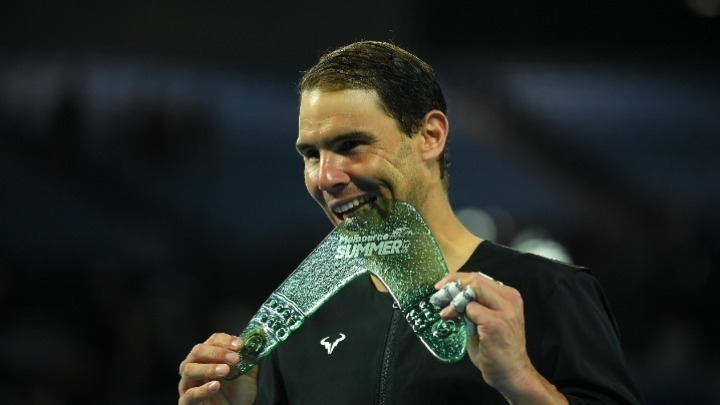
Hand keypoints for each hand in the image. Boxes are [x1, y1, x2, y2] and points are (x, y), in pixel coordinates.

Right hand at [178, 333, 257, 404]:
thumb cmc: (238, 392)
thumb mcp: (247, 372)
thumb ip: (250, 357)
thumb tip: (257, 341)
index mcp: (208, 355)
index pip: (213, 340)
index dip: (226, 340)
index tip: (240, 345)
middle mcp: (194, 366)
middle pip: (198, 351)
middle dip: (217, 352)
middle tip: (234, 358)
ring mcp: (188, 383)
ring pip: (189, 370)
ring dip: (208, 368)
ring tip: (225, 371)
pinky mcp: (186, 401)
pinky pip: (189, 394)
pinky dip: (202, 389)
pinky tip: (215, 386)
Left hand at [435, 272, 529, 389]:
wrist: (511, 373)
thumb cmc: (496, 350)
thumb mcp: (485, 321)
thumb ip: (474, 306)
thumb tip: (450, 296)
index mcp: (509, 297)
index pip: (479, 278)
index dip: (457, 279)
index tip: (442, 287)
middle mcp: (510, 299)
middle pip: (475, 279)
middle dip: (452, 284)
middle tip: (438, 295)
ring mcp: (505, 310)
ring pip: (474, 288)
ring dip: (454, 298)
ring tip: (444, 309)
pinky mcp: (496, 322)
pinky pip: (471, 308)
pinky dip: (458, 312)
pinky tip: (452, 319)